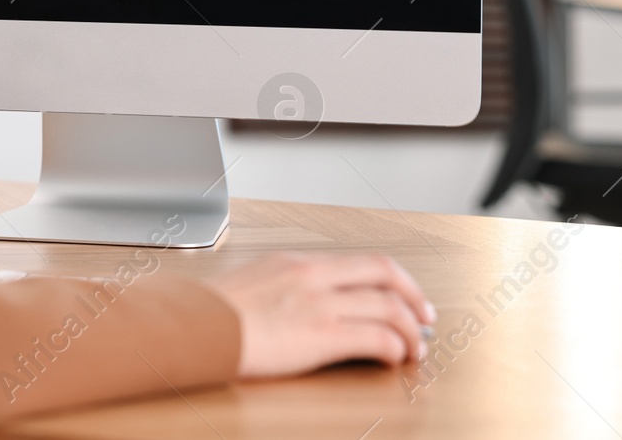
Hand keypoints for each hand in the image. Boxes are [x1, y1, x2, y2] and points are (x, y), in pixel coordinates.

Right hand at [202, 253, 435, 376]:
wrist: (195, 328)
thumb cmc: (212, 314)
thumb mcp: (252, 284)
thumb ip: (283, 286)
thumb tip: (300, 303)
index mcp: (298, 263)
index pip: (362, 262)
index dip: (394, 280)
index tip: (405, 295)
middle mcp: (314, 276)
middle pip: (385, 273)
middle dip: (414, 296)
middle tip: (425, 317)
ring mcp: (320, 303)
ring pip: (389, 308)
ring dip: (411, 330)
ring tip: (414, 349)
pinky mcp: (322, 335)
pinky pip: (376, 338)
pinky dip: (394, 349)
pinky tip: (392, 359)